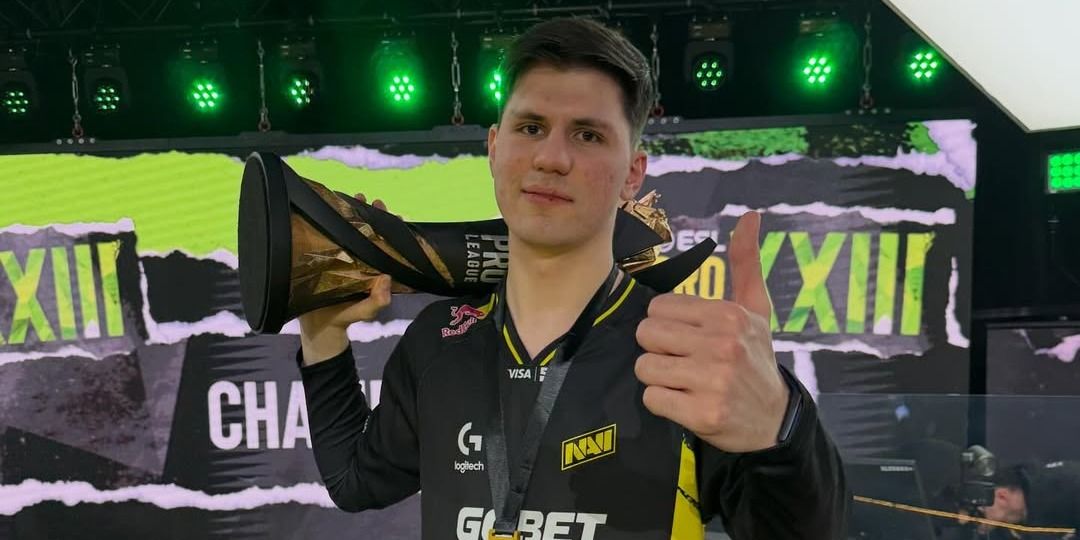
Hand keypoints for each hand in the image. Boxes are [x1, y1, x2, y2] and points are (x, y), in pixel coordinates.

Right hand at [298, 195, 393, 364]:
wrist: (318, 328)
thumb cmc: (345, 319)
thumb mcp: (365, 311)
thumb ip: (377, 301)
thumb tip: (386, 278)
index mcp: (373, 269)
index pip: (386, 245)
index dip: (391, 229)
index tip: (394, 214)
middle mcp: (360, 260)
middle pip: (369, 233)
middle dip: (372, 214)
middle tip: (372, 200)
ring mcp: (342, 257)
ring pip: (350, 231)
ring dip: (353, 213)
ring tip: (356, 198)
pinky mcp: (323, 257)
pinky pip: (329, 237)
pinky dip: (331, 223)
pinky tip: (331, 209)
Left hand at [634, 211, 789, 452]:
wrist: (774, 421)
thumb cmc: (756, 359)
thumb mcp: (757, 310)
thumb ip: (746, 263)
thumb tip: (751, 215)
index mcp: (728, 316)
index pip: (658, 308)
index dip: (667, 325)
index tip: (689, 339)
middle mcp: (722, 345)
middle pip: (646, 335)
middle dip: (658, 349)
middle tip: (684, 362)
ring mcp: (712, 381)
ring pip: (644, 367)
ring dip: (658, 377)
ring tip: (684, 382)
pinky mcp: (702, 414)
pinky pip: (652, 398)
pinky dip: (663, 403)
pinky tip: (686, 402)